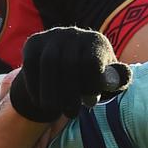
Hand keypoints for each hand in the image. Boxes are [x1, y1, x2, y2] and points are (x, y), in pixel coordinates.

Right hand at [9, 27, 131, 122]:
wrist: (63, 68)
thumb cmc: (90, 79)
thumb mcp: (107, 82)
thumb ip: (116, 81)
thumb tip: (113, 79)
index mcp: (96, 41)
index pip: (92, 63)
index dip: (91, 86)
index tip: (91, 103)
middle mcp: (74, 33)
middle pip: (69, 63)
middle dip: (69, 93)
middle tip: (71, 115)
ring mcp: (52, 35)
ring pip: (48, 63)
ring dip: (50, 91)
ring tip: (54, 110)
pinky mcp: (33, 42)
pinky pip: (31, 64)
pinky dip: (35, 86)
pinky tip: (40, 102)